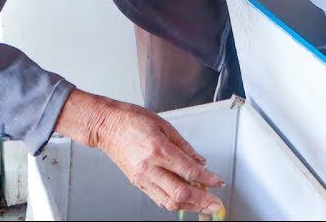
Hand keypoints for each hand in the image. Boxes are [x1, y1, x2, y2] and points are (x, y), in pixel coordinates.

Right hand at [56, 90, 223, 213]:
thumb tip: (200, 162)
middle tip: (216, 203)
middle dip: (202, 201)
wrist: (107, 126)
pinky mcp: (137, 183)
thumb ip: (185, 147)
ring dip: (190, 206)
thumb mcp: (165, 125)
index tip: (218, 182)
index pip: (189, 171)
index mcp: (158, 149)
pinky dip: (174, 203)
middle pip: (181, 192)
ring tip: (205, 206)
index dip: (208, 180)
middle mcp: (149, 167)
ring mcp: (142, 178)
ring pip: (169, 201)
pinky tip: (185, 202)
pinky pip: (158, 199)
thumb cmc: (132, 120)